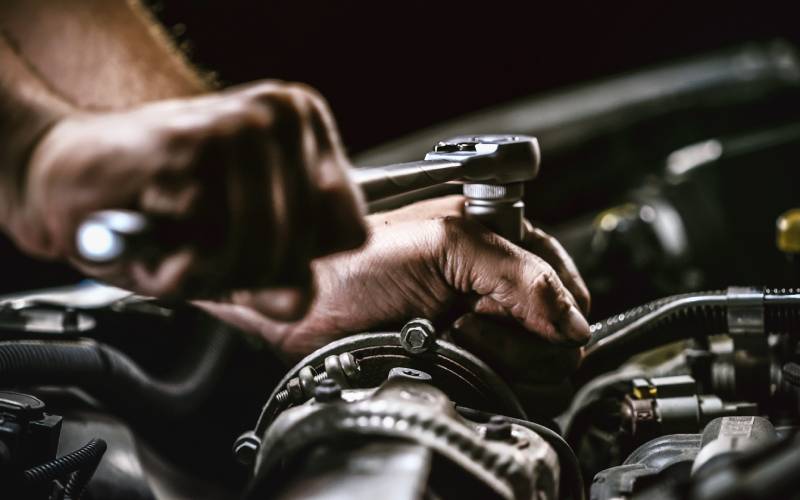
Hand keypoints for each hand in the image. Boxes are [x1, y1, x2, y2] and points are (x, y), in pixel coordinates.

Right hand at [8, 81, 365, 319]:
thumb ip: (278, 280)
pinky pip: (214, 246)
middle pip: (306, 248)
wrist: (73, 180)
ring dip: (210, 270)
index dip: (301, 261)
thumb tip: (298, 298)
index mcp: (305, 127)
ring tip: (179, 237)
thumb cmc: (161, 210)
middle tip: (204, 249)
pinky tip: (159, 226)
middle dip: (250, 273)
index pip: (350, 229)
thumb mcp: (236, 253)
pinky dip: (178, 262)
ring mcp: (241, 125)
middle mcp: (282, 115)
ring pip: (264, 250)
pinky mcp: (194, 143)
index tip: (257, 250)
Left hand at [198, 196, 590, 358]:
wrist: (304, 302)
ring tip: (449, 336)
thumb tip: (573, 321)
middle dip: (517, 336)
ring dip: (496, 359)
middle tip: (468, 322)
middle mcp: (494, 286)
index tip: (514, 314)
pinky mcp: (461, 363)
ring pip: (534, 366)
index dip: (552, 305)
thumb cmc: (356, 260)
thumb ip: (519, 274)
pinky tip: (443, 357)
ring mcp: (479, 328)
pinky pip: (501, 388)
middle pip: (555, 332)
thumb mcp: (445, 245)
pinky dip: (479, 380)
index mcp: (501, 242)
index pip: (564, 282)